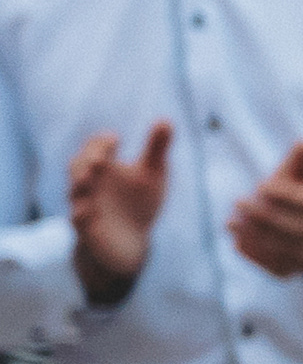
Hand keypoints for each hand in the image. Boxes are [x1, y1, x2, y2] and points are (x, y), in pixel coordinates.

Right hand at [67, 124, 169, 305]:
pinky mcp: (87, 231)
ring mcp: (84, 208)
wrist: (129, 243)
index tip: (116, 138)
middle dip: (88, 160)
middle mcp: (88, 186)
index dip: (101, 143)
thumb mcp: (152, 174)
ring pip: (75, 194)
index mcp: (101, 169)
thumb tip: (166, 120)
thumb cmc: (137, 203)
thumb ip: (156, 148)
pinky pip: (79, 223)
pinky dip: (82, 216)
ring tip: (93, 174)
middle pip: (77, 168)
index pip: (93, 149)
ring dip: (82, 184)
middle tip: (102, 157)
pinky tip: (89, 212)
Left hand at [227, 142, 302, 281]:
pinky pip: (273, 265)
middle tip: (239, 202)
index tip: (261, 187)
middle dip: (261, 215)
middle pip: (288, 226)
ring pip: (278, 247)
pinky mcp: (295, 270)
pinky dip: (254, 255)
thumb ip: (302, 162)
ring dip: (252, 235)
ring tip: (231, 223)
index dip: (281, 195)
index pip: (302, 203)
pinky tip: (237, 242)